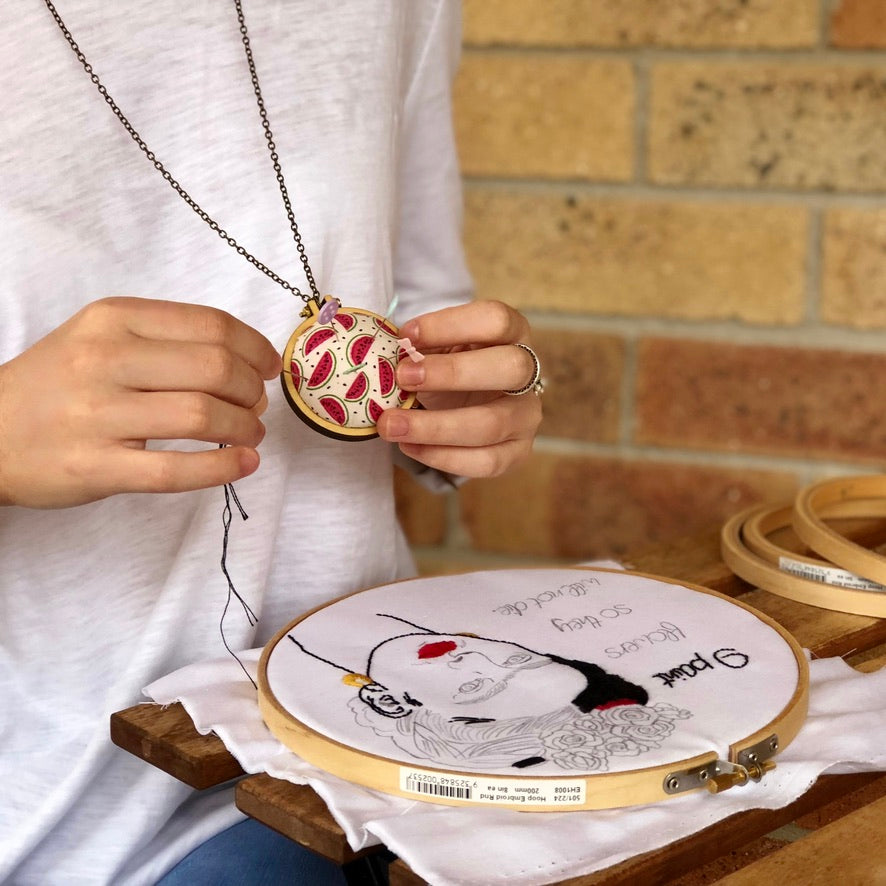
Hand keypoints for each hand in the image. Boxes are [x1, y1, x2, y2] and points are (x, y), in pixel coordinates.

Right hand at [0, 297, 281, 507]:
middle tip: (256, 406)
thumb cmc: (58, 383)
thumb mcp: (101, 338)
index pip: (211, 325)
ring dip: (245, 427)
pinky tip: (243, 464)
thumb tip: (248, 364)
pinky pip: (176, 470)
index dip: (255, 348)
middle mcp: (106, 360)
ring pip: (203, 415)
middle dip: (253, 390)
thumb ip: (167, 341)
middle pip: (216, 369)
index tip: (269, 368)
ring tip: (250, 434)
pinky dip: (223, 468)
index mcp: (114, 319)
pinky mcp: (96, 467)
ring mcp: (98, 416)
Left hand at [377, 300, 541, 476]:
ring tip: (390, 425)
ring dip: (434, 427)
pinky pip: (485, 462)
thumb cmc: (448, 368)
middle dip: (452, 373)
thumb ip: (419, 348)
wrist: (465, 406)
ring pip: (491, 424)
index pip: (495, 320)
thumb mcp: (436, 348)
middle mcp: (529, 372)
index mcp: (512, 333)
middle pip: (509, 367)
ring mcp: (526, 415)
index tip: (406, 335)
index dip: (450, 324)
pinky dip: (441, 457)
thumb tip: (389, 356)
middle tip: (403, 377)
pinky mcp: (518, 452)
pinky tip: (409, 446)